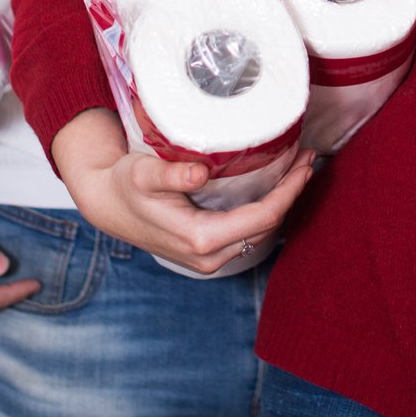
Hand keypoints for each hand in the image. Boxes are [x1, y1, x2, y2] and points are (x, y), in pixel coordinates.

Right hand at [51, 110, 316, 274]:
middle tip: (307, 157)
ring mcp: (209, 259)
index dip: (289, 191)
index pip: (263, 217)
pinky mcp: (208, 252)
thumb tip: (200, 173)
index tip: (305, 163)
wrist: (108, 205)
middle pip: (268, 226)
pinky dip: (264, 210)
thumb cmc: (125, 185)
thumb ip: (171, 174)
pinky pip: (247, 233)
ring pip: (260, 232)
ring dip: (280, 202)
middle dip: (291, 193)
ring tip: (296, 167)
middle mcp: (209, 256)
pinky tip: (272, 187)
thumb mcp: (143, 173)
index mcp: (200, 239)